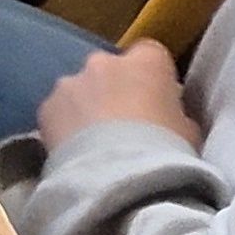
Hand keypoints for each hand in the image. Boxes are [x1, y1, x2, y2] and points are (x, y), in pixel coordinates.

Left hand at [38, 41, 200, 150]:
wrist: (120, 180)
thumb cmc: (165, 153)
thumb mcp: (189, 133)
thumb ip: (175, 114)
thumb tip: (166, 116)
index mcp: (147, 62)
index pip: (150, 54)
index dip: (151, 77)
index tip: (154, 101)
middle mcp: (104, 62)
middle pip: (109, 69)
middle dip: (113, 90)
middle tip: (121, 126)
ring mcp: (70, 82)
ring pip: (78, 89)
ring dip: (85, 107)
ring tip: (94, 143)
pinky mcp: (46, 107)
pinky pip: (57, 112)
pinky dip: (63, 126)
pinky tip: (73, 152)